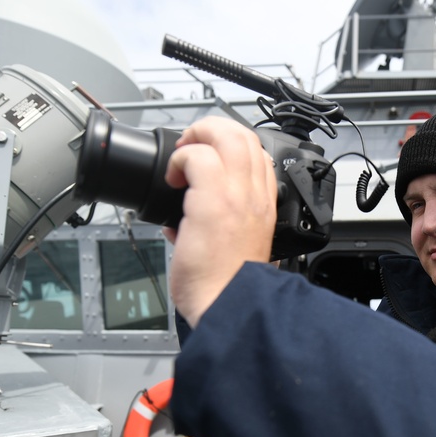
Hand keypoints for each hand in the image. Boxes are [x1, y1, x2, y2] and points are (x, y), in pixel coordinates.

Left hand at [164, 116, 276, 326]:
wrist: (229, 307)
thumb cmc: (227, 287)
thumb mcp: (233, 252)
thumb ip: (214, 230)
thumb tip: (182, 223)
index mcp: (263, 207)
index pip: (258, 155)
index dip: (230, 147)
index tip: (207, 157)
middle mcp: (256, 197)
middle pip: (245, 135)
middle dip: (212, 130)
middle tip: (190, 147)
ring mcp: (238, 196)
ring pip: (227, 135)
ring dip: (197, 137)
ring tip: (181, 157)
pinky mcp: (214, 201)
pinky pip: (197, 156)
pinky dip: (180, 159)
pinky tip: (172, 177)